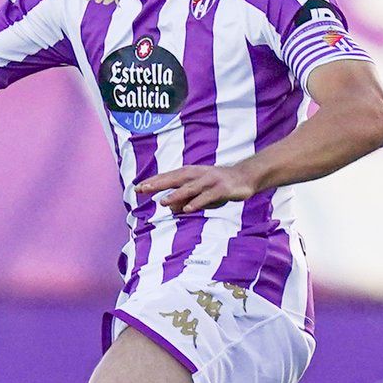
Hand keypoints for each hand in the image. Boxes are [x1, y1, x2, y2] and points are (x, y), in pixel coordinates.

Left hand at [137, 162, 258, 213]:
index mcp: (191, 173)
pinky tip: (187, 209)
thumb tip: (171, 208)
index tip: (138, 188)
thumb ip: (186, 198)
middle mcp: (198, 175)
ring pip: (190, 188)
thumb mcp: (200, 192)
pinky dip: (197, 202)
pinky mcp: (221, 189)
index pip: (169, 177)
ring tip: (163, 202)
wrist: (245, 177)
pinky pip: (207, 197)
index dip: (154, 182)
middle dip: (158, 184)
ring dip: (176, 195)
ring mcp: (210, 181)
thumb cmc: (219, 184)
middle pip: (175, 179)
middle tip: (143, 189)